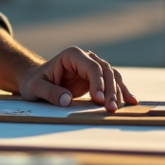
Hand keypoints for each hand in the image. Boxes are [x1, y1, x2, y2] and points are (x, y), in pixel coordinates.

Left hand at [17, 46, 138, 112]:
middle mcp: (85, 58)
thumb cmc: (33, 82)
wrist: (34, 81)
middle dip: (110, 90)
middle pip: (105, 72)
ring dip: (117, 92)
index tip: (98, 100)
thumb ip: (49, 92)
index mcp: (72, 55)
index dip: (98, 83)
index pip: (92, 67)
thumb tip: (66, 100)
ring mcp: (92, 68)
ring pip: (112, 77)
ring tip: (118, 109)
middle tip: (111, 109)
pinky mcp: (95, 79)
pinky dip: (121, 92)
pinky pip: (112, 84)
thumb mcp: (34, 87)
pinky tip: (130, 102)